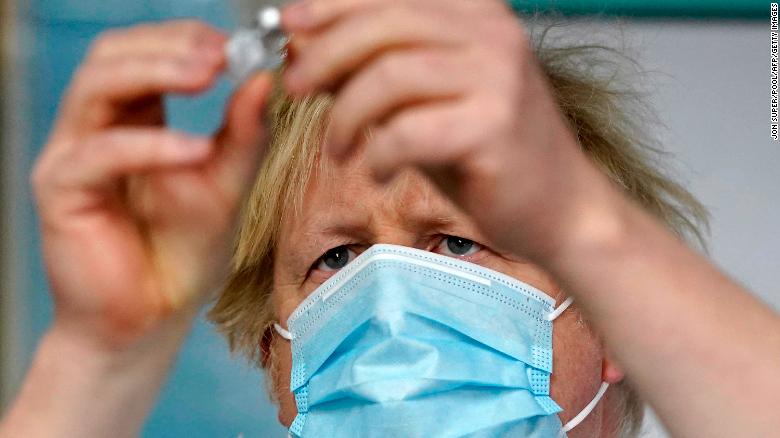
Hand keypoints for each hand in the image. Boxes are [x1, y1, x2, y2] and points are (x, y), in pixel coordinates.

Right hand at [32, 20, 272, 349]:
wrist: (151, 319)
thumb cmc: (184, 252)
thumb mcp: (227, 185)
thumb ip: (244, 135)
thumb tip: (264, 79)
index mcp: (131, 120)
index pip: (143, 52)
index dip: (184, 39)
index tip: (236, 45)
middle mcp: (94, 129)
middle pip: (112, 56)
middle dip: (168, 46)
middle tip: (221, 53)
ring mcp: (73, 157)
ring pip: (96, 87)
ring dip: (155, 73)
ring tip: (209, 76)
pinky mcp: (62, 192)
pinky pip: (99, 153)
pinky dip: (150, 146)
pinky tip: (196, 151)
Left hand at [281, 0, 608, 261]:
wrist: (558, 206)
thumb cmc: (483, 151)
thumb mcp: (422, 100)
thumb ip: (371, 69)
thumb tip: (303, 47)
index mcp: (475, 13)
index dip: (331, 4)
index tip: (288, 24)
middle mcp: (491, 32)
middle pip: (383, 24)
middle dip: (325, 55)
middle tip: (296, 88)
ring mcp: (498, 76)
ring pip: (389, 76)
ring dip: (347, 115)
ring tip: (338, 148)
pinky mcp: (495, 126)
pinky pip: (408, 132)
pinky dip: (379, 154)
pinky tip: (379, 173)